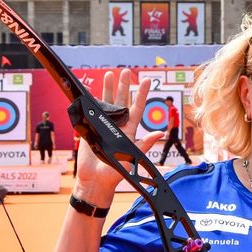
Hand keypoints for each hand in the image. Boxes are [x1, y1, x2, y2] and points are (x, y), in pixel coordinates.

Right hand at [71, 70, 164, 205]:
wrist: (96, 180)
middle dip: (124, 86)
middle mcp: (117, 125)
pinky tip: (91, 89)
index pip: (137, 108)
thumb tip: (160, 133)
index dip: (142, 94)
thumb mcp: (133, 157)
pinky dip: (91, 100)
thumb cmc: (117, 172)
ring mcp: (104, 126)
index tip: (147, 80)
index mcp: (129, 130)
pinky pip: (91, 111)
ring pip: (106, 103)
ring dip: (108, 89)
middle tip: (126, 71)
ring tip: (110, 74)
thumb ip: (144, 143)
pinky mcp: (91, 129)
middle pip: (121, 101)